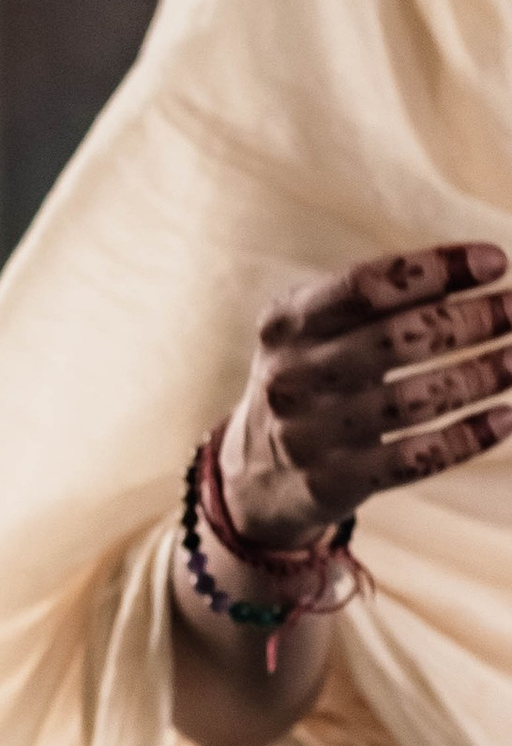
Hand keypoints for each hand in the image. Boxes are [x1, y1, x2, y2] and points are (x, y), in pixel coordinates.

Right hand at [219, 242, 511, 547]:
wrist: (258, 473)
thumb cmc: (312, 378)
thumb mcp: (314, 330)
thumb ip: (374, 301)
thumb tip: (479, 271)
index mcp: (286, 324)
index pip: (368, 284)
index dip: (437, 269)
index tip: (495, 262)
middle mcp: (291, 377)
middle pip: (399, 340)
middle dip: (473, 321)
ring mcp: (309, 435)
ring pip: (415, 400)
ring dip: (480, 376)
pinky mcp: (333, 483)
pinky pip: (416, 458)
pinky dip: (468, 438)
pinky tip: (506, 418)